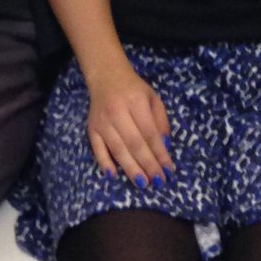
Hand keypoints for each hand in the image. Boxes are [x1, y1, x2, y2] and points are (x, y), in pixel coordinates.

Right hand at [85, 63, 172, 184]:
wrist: (106, 76)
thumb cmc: (134, 89)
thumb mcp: (153, 98)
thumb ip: (160, 121)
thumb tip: (165, 146)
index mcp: (136, 101)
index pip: (150, 133)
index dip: (160, 153)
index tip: (168, 169)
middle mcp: (118, 112)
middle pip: (135, 144)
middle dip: (148, 165)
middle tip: (157, 181)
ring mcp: (102, 122)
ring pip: (118, 149)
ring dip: (131, 169)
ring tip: (143, 184)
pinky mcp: (92, 129)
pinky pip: (98, 149)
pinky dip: (105, 163)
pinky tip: (114, 176)